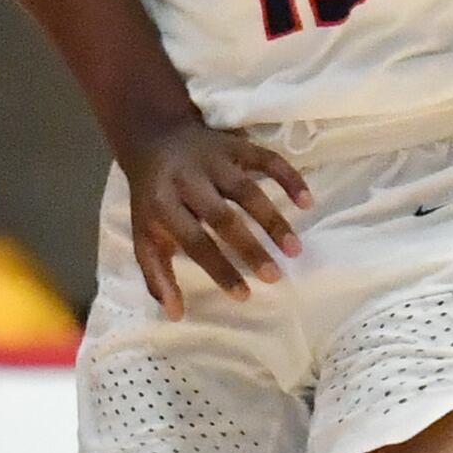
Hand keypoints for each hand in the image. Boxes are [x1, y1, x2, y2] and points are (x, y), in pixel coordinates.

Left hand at [122, 115, 308, 306]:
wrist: (154, 138)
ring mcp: (215, 160)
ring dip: (273, 219)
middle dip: (249, 247)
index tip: (244, 295)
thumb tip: (175, 315)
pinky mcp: (236, 145)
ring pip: (247, 190)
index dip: (219, 268)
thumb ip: (156, 274)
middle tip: (274, 275)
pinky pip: (266, 159)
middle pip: (222, 216)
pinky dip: (289, 177)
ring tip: (294, 249)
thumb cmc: (154, 198)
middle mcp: (189, 180)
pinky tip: (307, 201)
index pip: (194, 240)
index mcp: (163, 204)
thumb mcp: (145, 234)